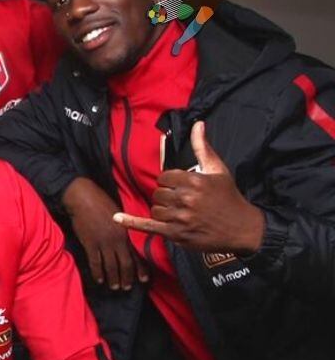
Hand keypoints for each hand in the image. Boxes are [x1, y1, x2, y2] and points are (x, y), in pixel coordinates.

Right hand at [63, 177, 147, 290]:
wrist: (83, 198)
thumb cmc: (101, 202)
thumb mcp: (118, 214)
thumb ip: (123, 229)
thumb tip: (127, 239)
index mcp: (125, 232)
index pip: (136, 254)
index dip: (140, 269)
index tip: (144, 279)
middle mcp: (116, 240)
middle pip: (125, 264)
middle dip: (127, 278)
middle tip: (126, 287)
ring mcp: (103, 243)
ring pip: (110, 266)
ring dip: (113, 279)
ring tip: (114, 287)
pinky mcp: (90, 244)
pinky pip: (95, 262)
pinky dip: (97, 273)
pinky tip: (98, 279)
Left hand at [114, 122, 264, 254]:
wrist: (242, 228)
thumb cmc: (229, 197)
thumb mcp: (218, 170)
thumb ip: (202, 147)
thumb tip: (197, 124)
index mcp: (193, 181)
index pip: (164, 177)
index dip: (170, 182)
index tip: (180, 187)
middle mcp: (185, 199)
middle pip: (158, 193)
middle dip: (166, 196)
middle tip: (181, 201)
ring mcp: (180, 218)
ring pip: (155, 209)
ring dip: (162, 211)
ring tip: (178, 212)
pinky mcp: (176, 234)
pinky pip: (149, 226)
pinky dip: (131, 222)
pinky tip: (117, 218)